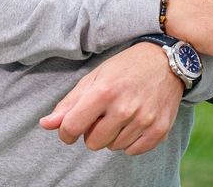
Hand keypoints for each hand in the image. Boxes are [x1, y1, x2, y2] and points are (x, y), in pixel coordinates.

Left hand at [38, 43, 182, 154]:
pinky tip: (134, 123)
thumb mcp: (95, 78)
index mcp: (104, 92)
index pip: (72, 128)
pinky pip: (133, 151)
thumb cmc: (126, 67)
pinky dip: (130, 141)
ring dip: (113, 135)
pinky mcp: (160, 129)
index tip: (72, 127)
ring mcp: (144, 119)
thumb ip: (69, 103)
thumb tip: (45, 125)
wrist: (167, 61)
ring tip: (121, 115)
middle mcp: (124, 108)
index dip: (66, 131)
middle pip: (93, 143)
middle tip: (103, 115)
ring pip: (114, 147)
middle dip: (93, 132)